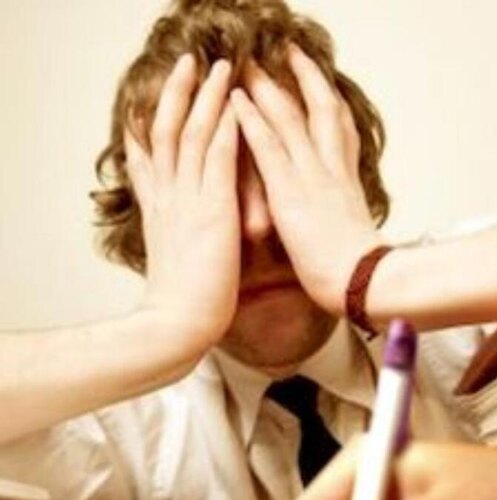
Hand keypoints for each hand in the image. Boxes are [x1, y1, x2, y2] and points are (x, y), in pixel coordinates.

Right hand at [128, 54, 239, 351]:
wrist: (177, 325)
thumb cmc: (184, 306)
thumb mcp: (176, 262)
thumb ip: (180, 241)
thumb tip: (187, 240)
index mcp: (160, 211)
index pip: (148, 157)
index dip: (147, 123)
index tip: (148, 99)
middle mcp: (169, 198)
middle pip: (165, 131)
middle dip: (177, 95)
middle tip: (186, 63)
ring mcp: (188, 201)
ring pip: (189, 134)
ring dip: (204, 97)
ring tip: (215, 67)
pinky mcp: (212, 210)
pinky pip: (217, 158)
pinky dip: (225, 128)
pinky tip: (235, 105)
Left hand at [231, 44, 383, 313]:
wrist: (364, 283)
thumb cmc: (362, 274)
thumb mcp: (360, 238)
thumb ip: (348, 221)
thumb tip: (346, 223)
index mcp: (348, 185)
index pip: (344, 134)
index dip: (332, 104)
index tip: (323, 84)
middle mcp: (333, 172)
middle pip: (323, 111)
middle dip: (307, 78)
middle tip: (291, 53)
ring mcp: (312, 178)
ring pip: (292, 119)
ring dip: (270, 87)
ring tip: (250, 66)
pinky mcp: (291, 193)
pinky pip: (268, 147)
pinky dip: (251, 120)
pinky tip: (235, 100)